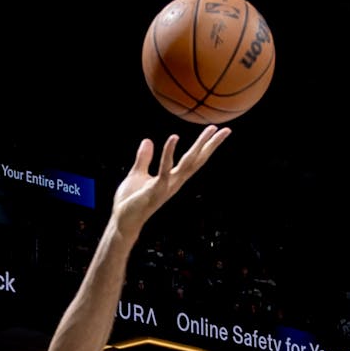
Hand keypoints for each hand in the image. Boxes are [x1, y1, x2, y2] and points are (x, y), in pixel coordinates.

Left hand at [111, 126, 230, 234]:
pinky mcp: (155, 189)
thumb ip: (144, 158)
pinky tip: (174, 137)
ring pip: (187, 163)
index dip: (204, 146)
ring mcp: (167, 186)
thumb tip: (147, 140)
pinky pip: (164, 169)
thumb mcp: (137, 174)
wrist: (122, 221)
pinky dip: (169, 153)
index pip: (192, 160)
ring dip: (199, 145)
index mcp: (172, 178)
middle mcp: (174, 182)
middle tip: (226, 129)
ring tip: (210, 129)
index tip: (216, 131)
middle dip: (211, 145)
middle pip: (197, 160)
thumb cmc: (130, 200)